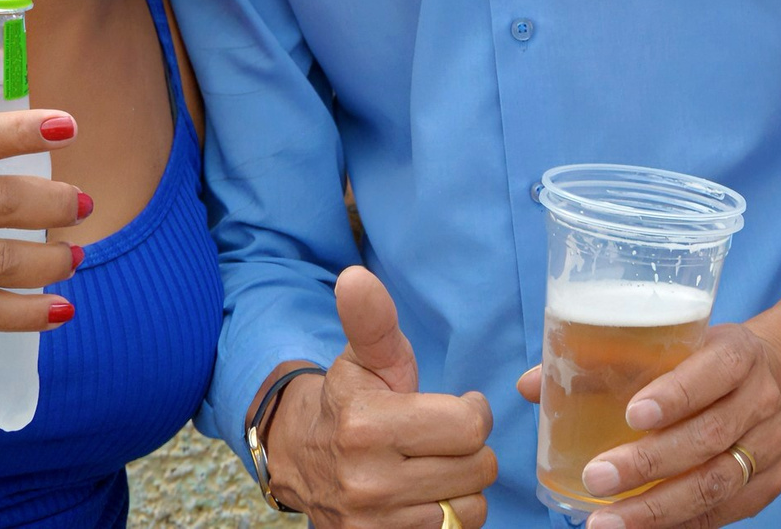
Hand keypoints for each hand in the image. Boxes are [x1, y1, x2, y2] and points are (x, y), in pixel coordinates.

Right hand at [262, 267, 496, 527]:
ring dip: (462, 487)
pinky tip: (424, 496)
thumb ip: (372, 320)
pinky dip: (448, 517)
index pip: (471, 426)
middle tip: (441, 438)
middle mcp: (368, 482)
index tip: (455, 406)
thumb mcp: (365, 357)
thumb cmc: (349, 399)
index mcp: (367, 426)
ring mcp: (373, 523)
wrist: (301, 457)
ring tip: (432, 467)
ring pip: (471, 508)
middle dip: (470, 449)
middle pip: (479, 469)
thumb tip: (355, 277)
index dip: (471, 411)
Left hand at [520, 278, 780, 528]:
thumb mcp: (677, 339)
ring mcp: (770, 446)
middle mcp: (761, 400)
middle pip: (709, 438)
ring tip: (607, 524)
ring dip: (658, 509)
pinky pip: (724, 511)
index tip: (632, 413)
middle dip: (650, 464)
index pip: (713, 372)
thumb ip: (607, 359)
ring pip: (717, 483)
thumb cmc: (712, 358)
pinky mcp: (770, 483)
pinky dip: (681, 524)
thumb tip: (530, 385)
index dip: (676, 395)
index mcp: (739, 354)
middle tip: (598, 479)